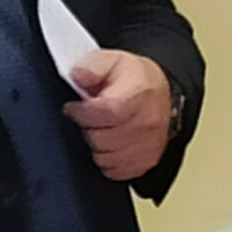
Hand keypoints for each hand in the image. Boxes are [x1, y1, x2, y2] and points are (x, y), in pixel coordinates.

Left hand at [64, 50, 171, 183]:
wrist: (159, 95)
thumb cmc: (136, 80)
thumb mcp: (113, 60)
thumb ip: (92, 65)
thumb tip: (78, 75)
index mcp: (139, 96)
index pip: (106, 112)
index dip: (82, 113)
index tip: (73, 108)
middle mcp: (147, 124)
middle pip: (100, 138)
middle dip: (87, 127)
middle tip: (89, 116)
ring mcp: (148, 147)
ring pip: (104, 158)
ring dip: (96, 144)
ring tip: (101, 128)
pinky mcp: (145, 163)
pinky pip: (113, 171)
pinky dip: (106, 159)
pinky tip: (109, 142)